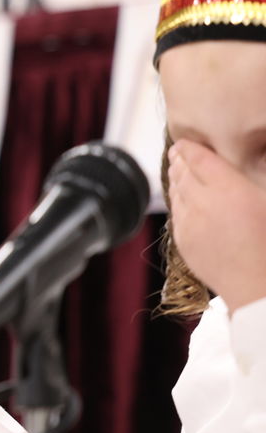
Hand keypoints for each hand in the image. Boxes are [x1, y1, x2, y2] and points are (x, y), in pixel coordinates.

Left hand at [168, 140, 265, 311]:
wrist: (261, 291)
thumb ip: (248, 183)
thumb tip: (234, 174)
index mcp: (230, 190)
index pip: (199, 159)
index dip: (190, 148)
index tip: (186, 142)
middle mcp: (203, 202)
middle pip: (183, 172)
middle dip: (180, 160)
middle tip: (179, 152)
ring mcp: (189, 223)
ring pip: (175, 191)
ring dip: (176, 178)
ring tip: (178, 169)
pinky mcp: (183, 242)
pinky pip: (175, 213)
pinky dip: (176, 201)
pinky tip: (180, 198)